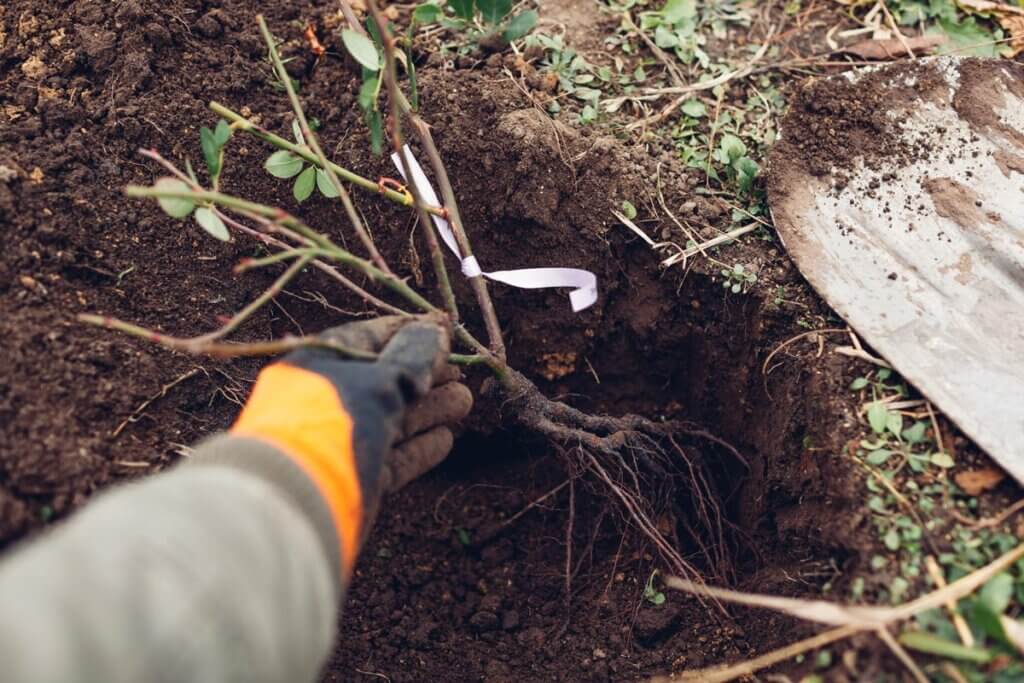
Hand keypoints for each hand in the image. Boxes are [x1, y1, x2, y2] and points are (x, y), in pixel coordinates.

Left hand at [260, 316, 471, 520]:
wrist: (297, 500)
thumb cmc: (333, 424)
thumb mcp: (378, 381)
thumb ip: (413, 357)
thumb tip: (436, 330)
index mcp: (319, 365)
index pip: (371, 339)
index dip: (411, 333)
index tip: (447, 331)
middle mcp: (327, 401)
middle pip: (385, 381)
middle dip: (426, 375)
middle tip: (460, 374)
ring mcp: (341, 441)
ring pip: (393, 419)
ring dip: (431, 409)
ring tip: (464, 402)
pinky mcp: (354, 477)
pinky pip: (392, 457)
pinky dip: (419, 447)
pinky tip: (445, 439)